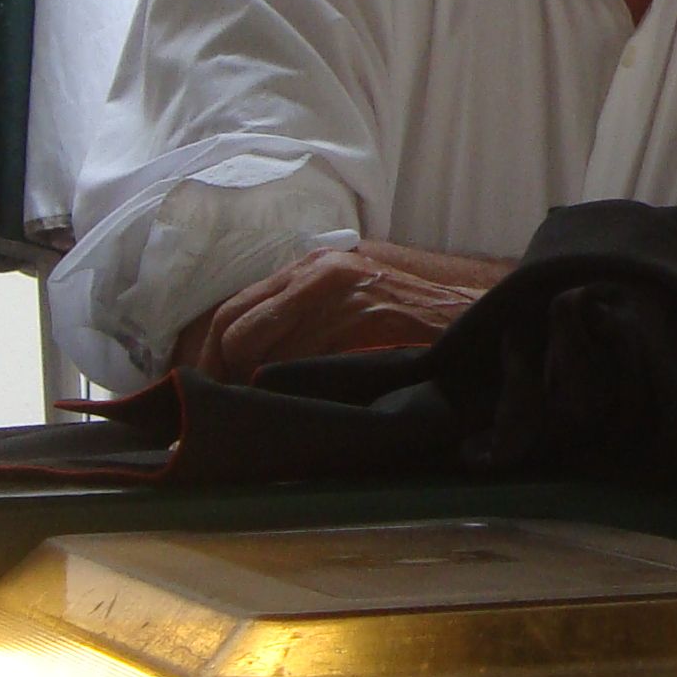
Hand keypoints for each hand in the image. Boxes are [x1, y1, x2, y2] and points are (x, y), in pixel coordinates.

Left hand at [174, 241, 505, 383]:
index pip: (231, 310)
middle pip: (235, 329)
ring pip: (263, 353)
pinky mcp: (365, 317)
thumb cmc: (414, 313)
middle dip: (222, 374)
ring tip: (265, 409)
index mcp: (311, 267)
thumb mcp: (352, 297)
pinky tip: (305, 401)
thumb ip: (304, 314)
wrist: (474, 312)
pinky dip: (295, 388)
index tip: (201, 387)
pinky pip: (306, 364)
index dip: (207, 354)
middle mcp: (318, 273)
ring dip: (257, 387)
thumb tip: (243, 357)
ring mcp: (342, 294)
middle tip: (223, 406)